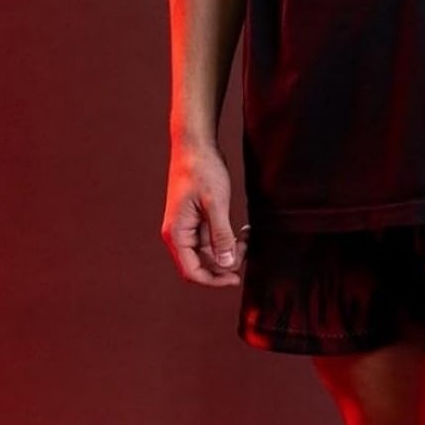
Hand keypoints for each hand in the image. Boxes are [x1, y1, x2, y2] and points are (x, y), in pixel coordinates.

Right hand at [161, 140, 250, 285]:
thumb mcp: (215, 203)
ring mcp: (187, 227)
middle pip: (200, 264)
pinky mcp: (196, 219)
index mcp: (177, 233)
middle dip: (225, 262)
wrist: (195, 144)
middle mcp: (178, 234)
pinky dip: (227, 238)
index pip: (192, 271)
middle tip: (248, 249)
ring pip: (208, 252)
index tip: (236, 278)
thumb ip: (220, 236)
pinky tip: (243, 231)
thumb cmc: (201, 170)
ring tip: (248, 236)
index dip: (214, 280)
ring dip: (229, 250)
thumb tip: (227, 265)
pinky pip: (211, 239)